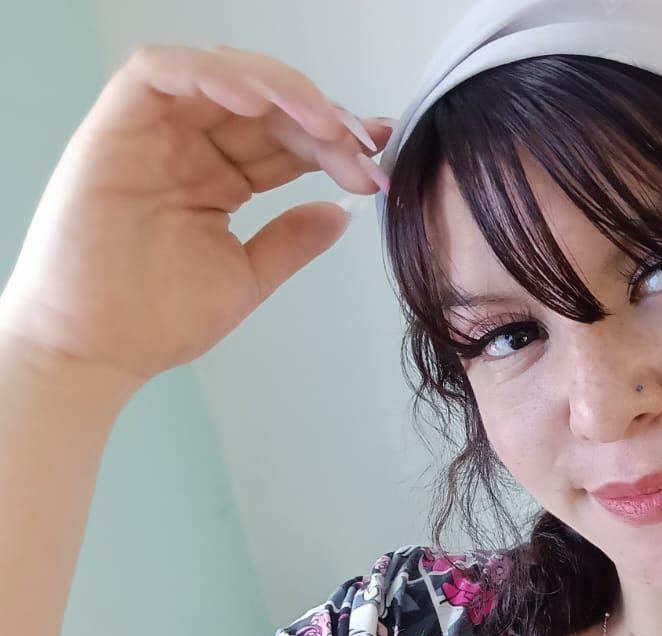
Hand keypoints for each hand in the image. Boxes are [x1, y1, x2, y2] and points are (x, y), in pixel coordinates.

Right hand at [0, 43, 391, 381]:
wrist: (95, 349)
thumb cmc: (158, 319)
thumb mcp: (246, 277)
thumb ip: (291, 241)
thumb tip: (342, 212)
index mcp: (219, 177)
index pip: (286, 138)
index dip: (335, 142)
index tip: (379, 159)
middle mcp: (187, 147)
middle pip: (265, 103)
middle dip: (321, 118)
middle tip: (362, 146)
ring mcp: (151, 134)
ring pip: (220, 75)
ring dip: (280, 88)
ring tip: (324, 123)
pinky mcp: (113, 128)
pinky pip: (159, 73)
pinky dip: (213, 76)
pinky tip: (260, 103)